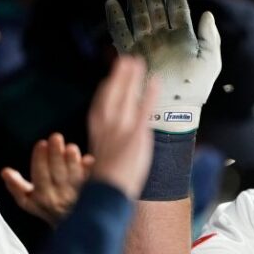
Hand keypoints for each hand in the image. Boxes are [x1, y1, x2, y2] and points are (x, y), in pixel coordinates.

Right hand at [1, 133, 94, 226]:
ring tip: (70, 147)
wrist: (74, 230)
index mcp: (41, 197)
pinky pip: (90, 183)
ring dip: (72, 162)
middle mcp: (58, 198)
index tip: (41, 143)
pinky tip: (89, 159)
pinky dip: (89, 171)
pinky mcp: (91, 197)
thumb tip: (4, 171)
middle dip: (55, 155)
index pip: (39, 176)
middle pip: (56, 174)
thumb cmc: (49, 209)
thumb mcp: (29, 202)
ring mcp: (76, 197)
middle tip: (56, 137)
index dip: (40, 160)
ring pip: (73, 178)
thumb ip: (16, 186)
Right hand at [87, 56, 159, 198]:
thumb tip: (113, 139)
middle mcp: (107, 126)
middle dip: (119, 76)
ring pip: (126, 96)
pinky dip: (150, 94)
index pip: (101, 103)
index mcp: (97, 131)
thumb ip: (107, 143)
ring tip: (137, 63)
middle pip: (112, 94)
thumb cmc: (106, 182)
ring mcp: (122, 128)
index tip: (111, 77)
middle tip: (125, 60)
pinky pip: (144, 109)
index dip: (107, 87)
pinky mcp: (136, 134)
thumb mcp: (102, 157)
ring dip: (132, 78)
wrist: (107, 193)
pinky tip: (155, 82)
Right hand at [105, 0, 220, 133]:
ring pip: (139, 15)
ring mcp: (147, 45)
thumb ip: (210, 38)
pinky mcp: (132, 56)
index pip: (177, 7)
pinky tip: (112, 5)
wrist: (175, 111)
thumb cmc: (195, 89)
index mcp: (183, 37)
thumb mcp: (210, 62)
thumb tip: (207, 14)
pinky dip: (116, 20)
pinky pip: (121, 35)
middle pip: (156, 6)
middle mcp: (163, 37)